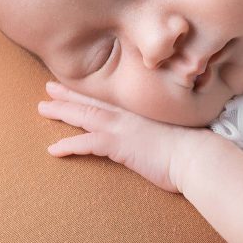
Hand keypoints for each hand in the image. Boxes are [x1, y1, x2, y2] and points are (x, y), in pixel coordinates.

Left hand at [36, 82, 204, 193]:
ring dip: (62, 111)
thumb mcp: (178, 134)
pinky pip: (86, 144)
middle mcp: (130, 116)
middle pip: (93, 101)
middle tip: (49, 88)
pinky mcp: (119, 145)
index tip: (77, 86)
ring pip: (84, 115)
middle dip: (69, 94)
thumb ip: (164, 132)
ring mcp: (123, 128)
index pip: (111, 99)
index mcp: (142, 113)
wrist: (199, 156)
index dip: (92, 92)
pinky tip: (53, 150)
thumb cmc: (195, 149)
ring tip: (43, 108)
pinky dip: (68, 146)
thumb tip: (163, 138)